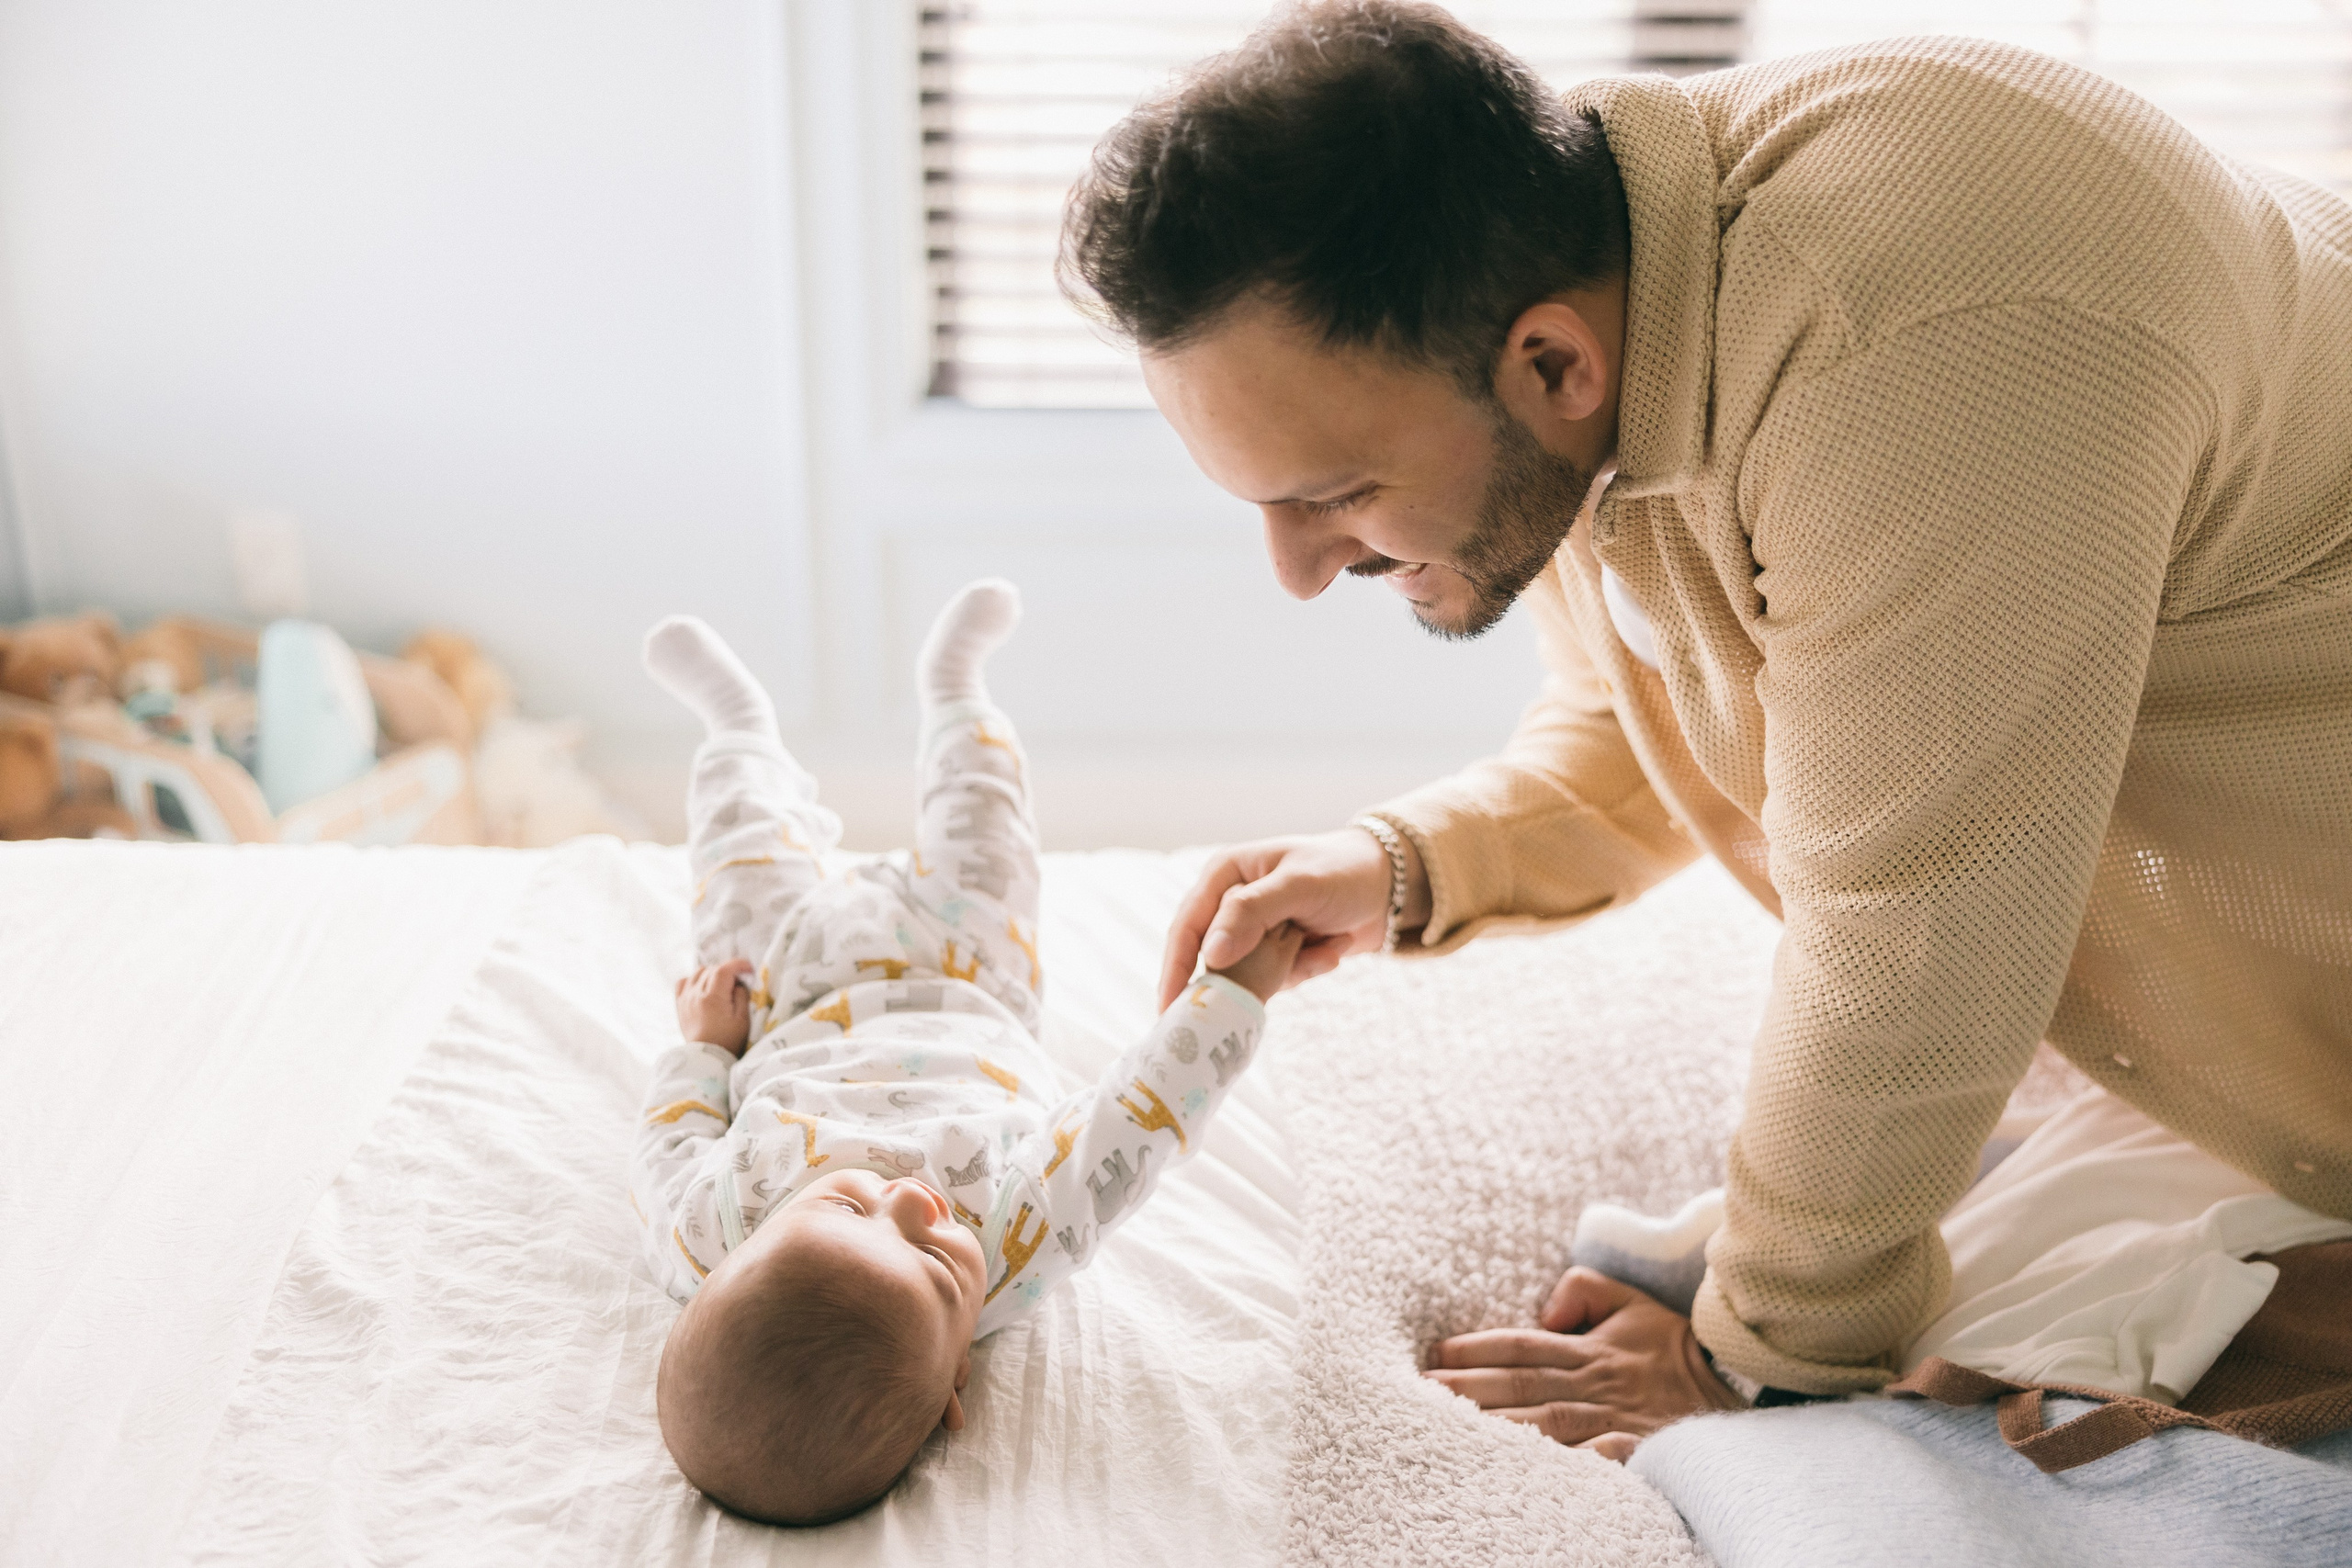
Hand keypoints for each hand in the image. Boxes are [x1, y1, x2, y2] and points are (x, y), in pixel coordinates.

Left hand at [675, 958, 753, 1055]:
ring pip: (698, 973)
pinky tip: (702, 987)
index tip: (749, 969)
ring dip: (712, 974)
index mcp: (713, 998)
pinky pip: (683, 982)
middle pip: (712, 969)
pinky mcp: (680, 1005)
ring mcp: (685, 999)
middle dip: (728, 970)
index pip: (724, 969)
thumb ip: (741, 996)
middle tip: (738, 981)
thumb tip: (738, 983)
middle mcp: (696, 994)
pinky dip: (694, 980)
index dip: (738, 964)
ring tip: (721, 985)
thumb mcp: (742, 1020)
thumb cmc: (727, 1041)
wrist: (706, 1058)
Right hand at [1157, 827, 1429, 1008]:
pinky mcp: (1276, 952)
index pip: (1187, 926)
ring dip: (1289, 968)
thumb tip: (1210, 955)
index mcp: (1224, 875)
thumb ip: (1251, 913)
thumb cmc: (1342, 871)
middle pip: (1212, 958)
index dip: (1176, 968)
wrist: (1391, 885)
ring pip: (1247, 975)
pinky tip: (1335, 946)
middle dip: (1241, 977)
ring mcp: (1254, 931)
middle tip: (1247, 1003)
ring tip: (1325, 944)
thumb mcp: (1298, 885)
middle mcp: (1231, 903)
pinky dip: (1308, 968)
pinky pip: (1276, 980)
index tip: (1170, 1009)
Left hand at [1422, 1268, 1743, 1461]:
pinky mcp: (1638, 1451)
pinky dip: (1570, 1463)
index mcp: (1588, 1349)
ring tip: (1452, 1431)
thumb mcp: (1632, 1303)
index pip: (1519, 1345)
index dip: (1474, 1350)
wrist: (1739, 1386)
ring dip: (1499, 1427)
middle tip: (1419, 1395)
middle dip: (1468, 1391)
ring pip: (1546, 1425)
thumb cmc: (1675, 1348)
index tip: (1432, 1358)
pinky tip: (1532, 1470)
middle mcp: (1595, 1383)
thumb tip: (1546, 1306)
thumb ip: (1583, 1290)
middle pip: (1520, 1386)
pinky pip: (1599, 1460)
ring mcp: (1615, 1420)